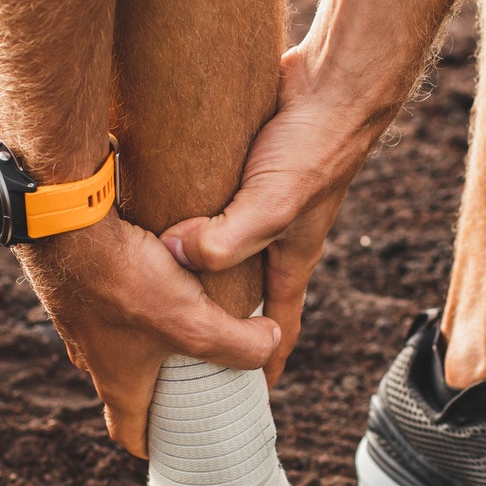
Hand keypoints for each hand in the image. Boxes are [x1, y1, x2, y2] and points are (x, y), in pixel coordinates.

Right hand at [21, 212, 280, 457]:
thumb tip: (270, 342)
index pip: (128, 433)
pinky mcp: (80, 284)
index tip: (171, 448)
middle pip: (127, 386)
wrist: (66, 224)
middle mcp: (93, 356)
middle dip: (159, 390)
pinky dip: (136, 302)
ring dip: (148, 342)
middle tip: (192, 383)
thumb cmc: (125, 281)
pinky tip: (161, 277)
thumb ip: (239, 343)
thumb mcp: (193, 321)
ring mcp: (82, 319)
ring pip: (120, 343)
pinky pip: (111, 303)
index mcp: (117, 381)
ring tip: (184, 326)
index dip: (151, 445)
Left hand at [160, 45, 400, 384]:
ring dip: (195, 266)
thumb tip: (177, 256)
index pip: (278, 329)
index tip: (244, 401)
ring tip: (152, 284)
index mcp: (290, 259)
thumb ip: (229, 237)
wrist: (333, 84)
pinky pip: (210, 202)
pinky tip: (152, 212)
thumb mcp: (271, 203)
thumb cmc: (314, 148)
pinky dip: (186, 213)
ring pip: (222, 246)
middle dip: (219, 323)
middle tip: (182, 347)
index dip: (262, 367)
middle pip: (243, 292)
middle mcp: (275, 236)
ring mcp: (259, 202)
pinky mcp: (242, 169)